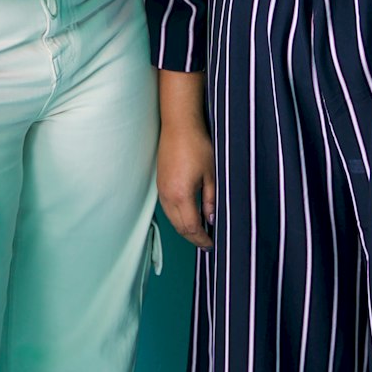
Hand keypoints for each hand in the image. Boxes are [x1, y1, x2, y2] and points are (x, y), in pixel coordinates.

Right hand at [158, 120, 215, 248]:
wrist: (179, 126)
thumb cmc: (197, 146)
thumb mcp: (210, 174)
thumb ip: (211, 199)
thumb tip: (211, 219)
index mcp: (181, 195)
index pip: (191, 227)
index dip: (201, 239)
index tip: (211, 245)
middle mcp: (168, 196)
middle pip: (179, 227)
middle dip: (193, 238)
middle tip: (207, 244)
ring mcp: (161, 190)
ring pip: (172, 219)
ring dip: (185, 229)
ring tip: (199, 233)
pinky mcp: (160, 184)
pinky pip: (167, 209)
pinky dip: (178, 218)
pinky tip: (188, 217)